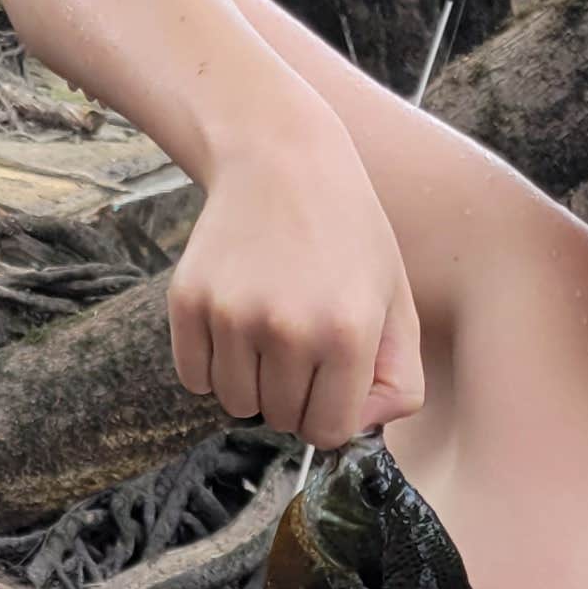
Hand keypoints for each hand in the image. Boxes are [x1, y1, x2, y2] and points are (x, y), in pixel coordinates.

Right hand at [169, 121, 423, 446]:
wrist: (279, 156)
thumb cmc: (347, 235)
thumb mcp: (397, 300)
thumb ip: (399, 380)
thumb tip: (352, 431)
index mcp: (348, 333)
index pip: (326, 432)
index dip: (330, 412)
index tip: (330, 380)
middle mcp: (288, 329)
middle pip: (280, 421)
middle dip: (293, 396)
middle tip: (301, 342)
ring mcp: (232, 315)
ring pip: (235, 404)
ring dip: (252, 381)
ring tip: (269, 327)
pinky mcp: (188, 301)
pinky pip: (195, 378)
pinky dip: (213, 364)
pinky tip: (236, 319)